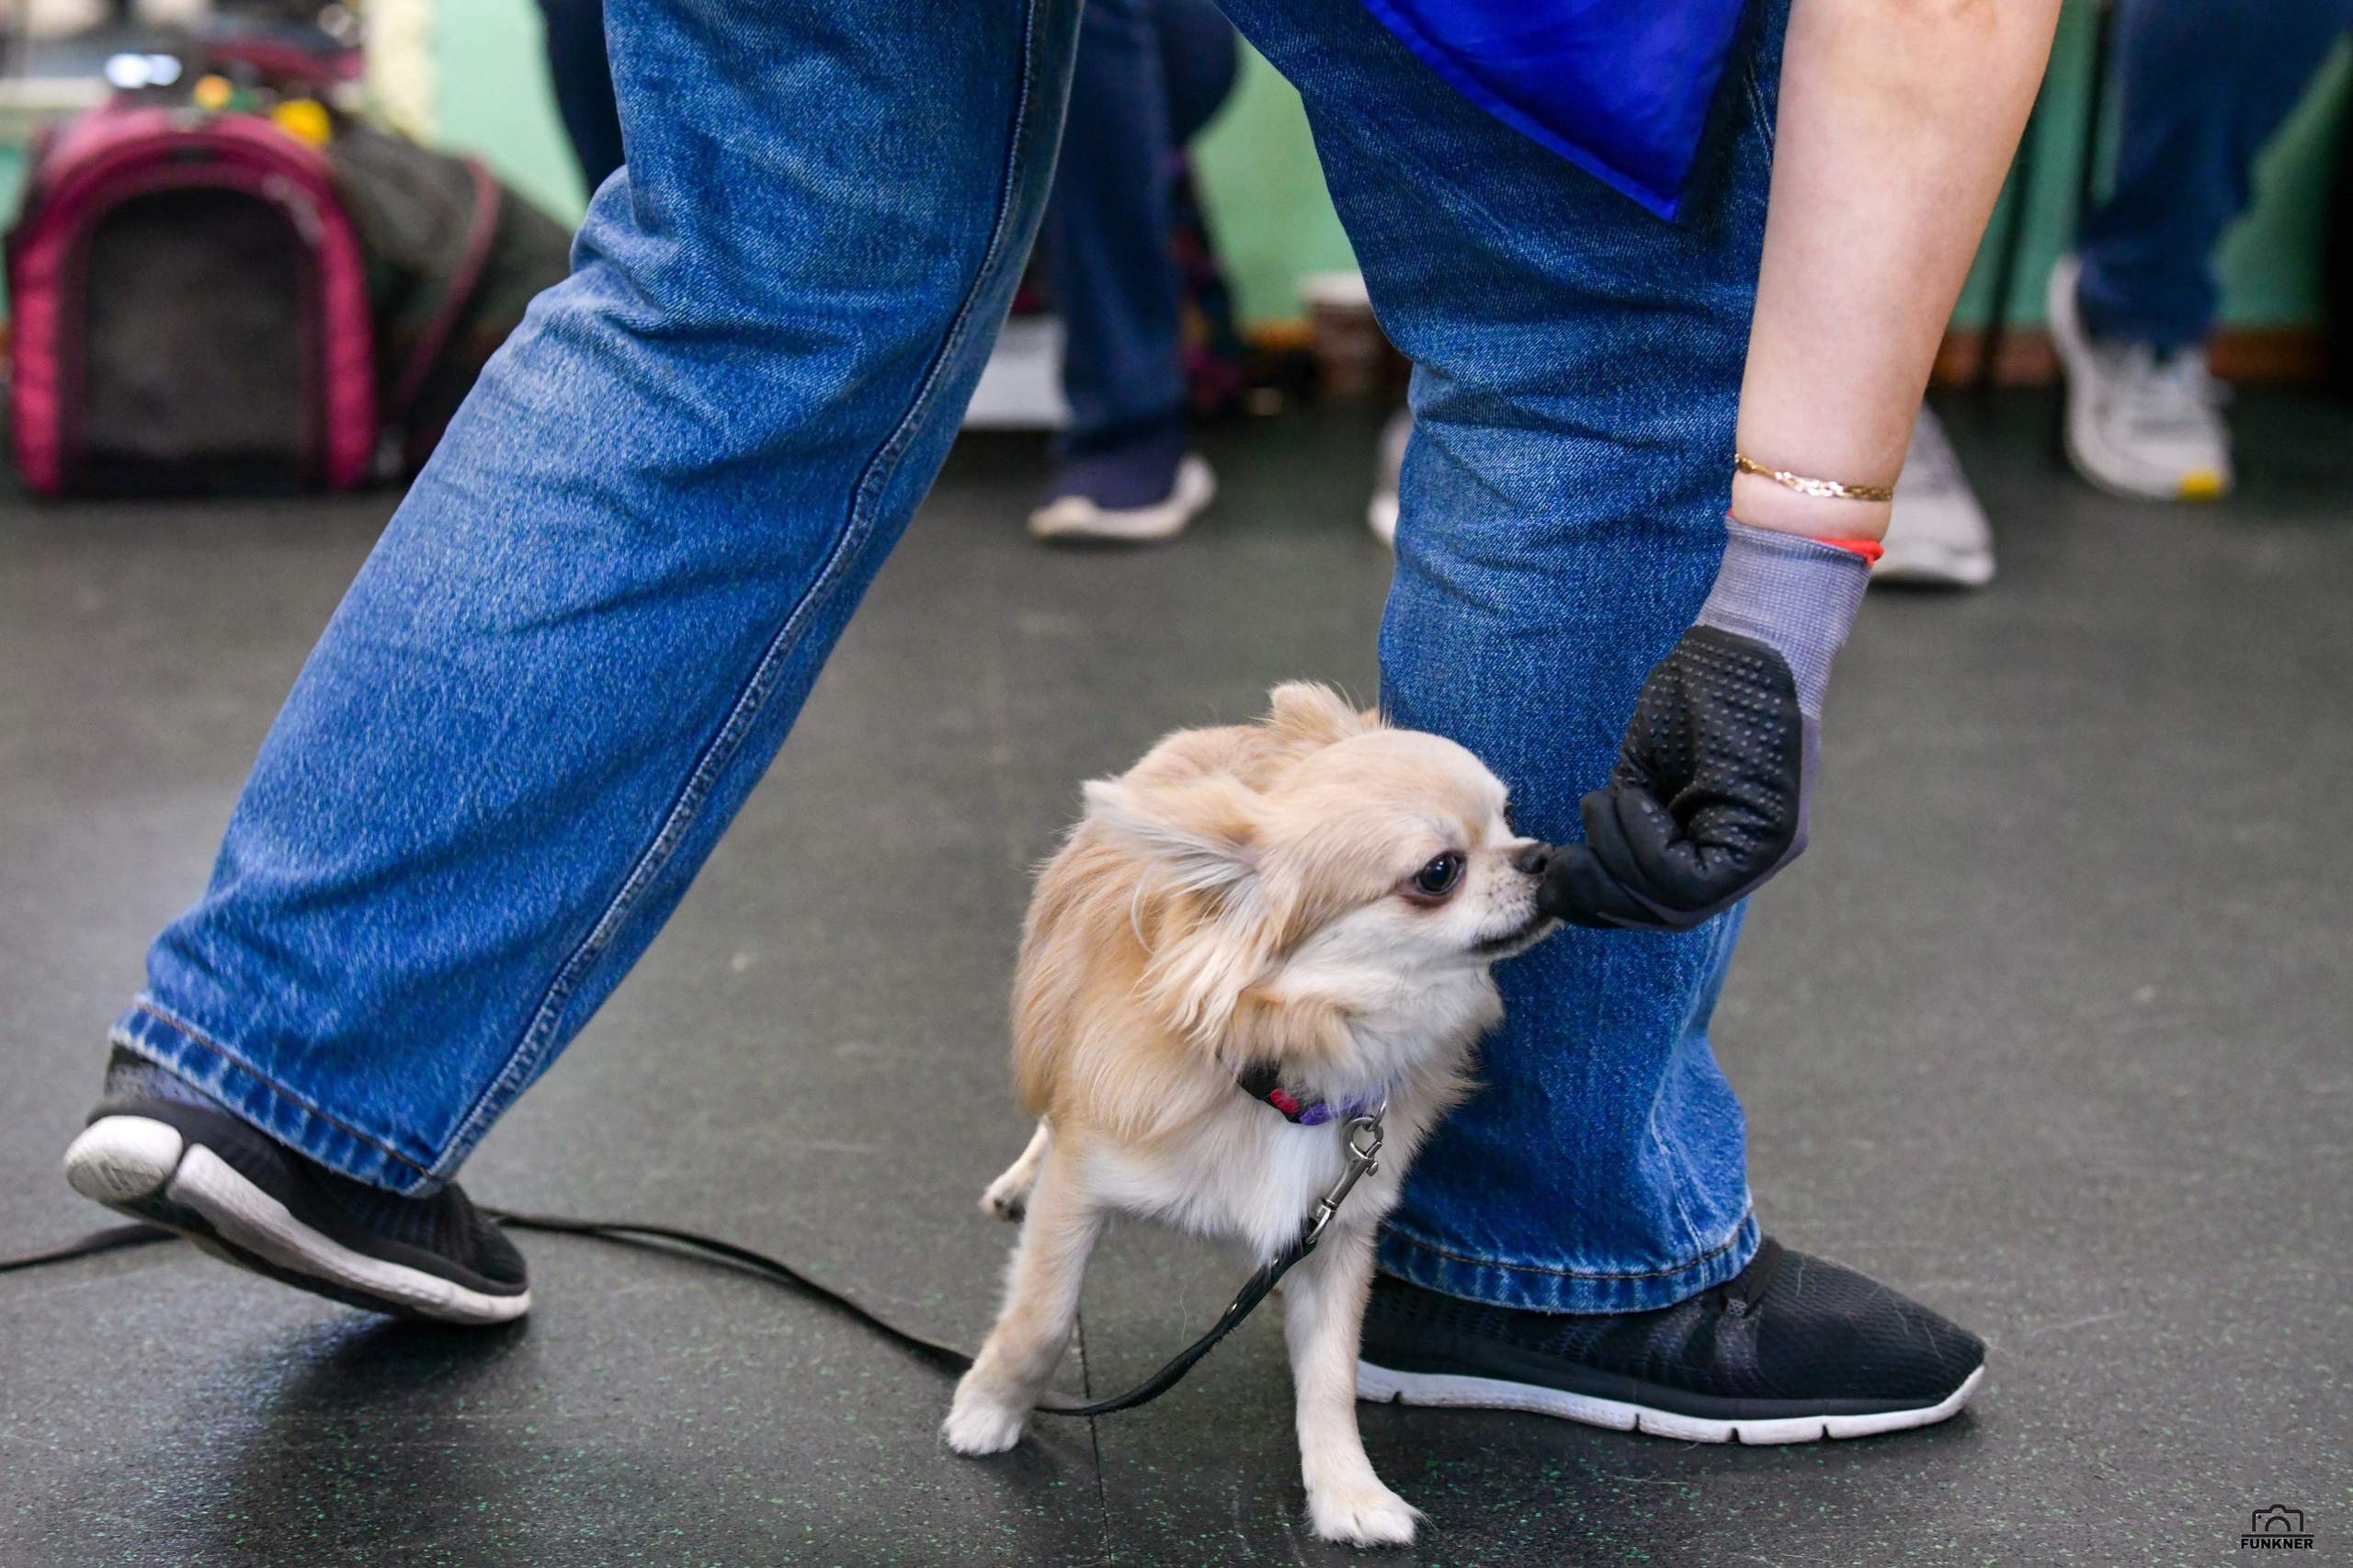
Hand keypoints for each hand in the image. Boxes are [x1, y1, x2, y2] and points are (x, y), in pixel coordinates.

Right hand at [1537, 520, 1871, 932]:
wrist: (1746, 636)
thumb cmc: (1695, 689)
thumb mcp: (1647, 772)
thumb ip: (1629, 825)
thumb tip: (1571, 879)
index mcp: (1725, 846)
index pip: (1660, 903)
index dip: (1602, 897)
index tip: (1560, 867)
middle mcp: (1753, 859)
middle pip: (1668, 915)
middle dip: (1601, 892)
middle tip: (1561, 858)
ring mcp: (1767, 851)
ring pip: (1675, 903)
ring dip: (1618, 857)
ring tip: (1603, 802)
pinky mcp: (1770, 836)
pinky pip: (1691, 877)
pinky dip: (1643, 841)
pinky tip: (1633, 795)